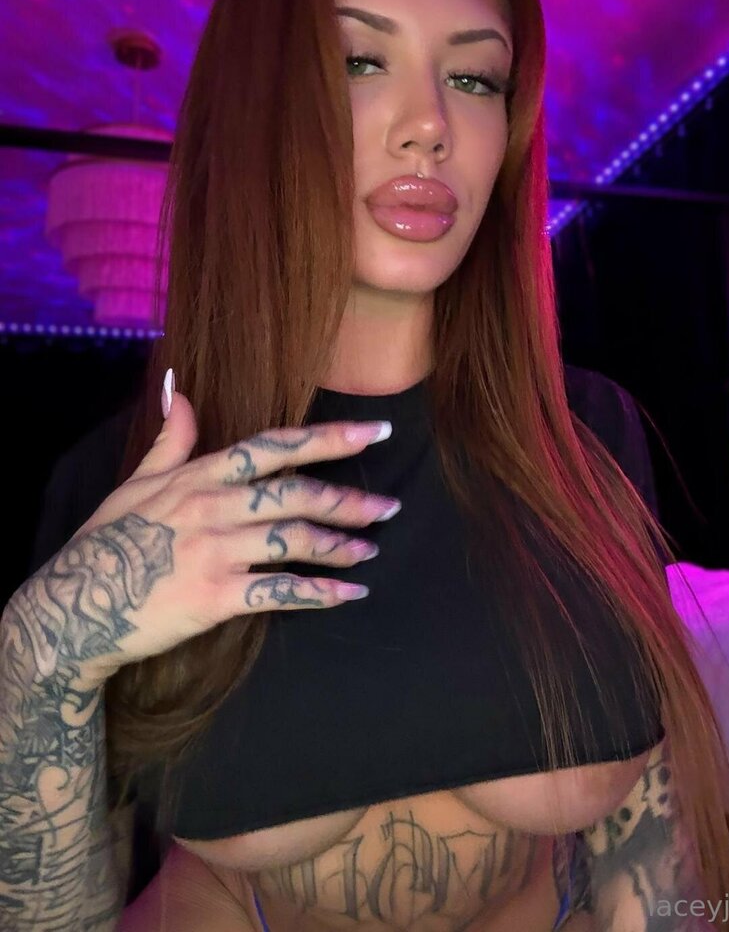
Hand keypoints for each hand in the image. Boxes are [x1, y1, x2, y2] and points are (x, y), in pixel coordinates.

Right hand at [11, 385, 399, 690]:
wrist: (72, 608)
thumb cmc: (106, 542)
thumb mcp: (134, 482)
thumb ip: (170, 438)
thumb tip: (177, 386)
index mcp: (200, 474)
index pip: (276, 447)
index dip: (329, 438)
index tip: (375, 431)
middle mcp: (214, 506)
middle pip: (297, 495)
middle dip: (349, 500)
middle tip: (390, 505)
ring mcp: (216, 551)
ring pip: (295, 541)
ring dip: (340, 546)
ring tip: (370, 550)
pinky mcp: (216, 597)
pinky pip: (280, 593)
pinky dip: (319, 594)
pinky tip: (348, 595)